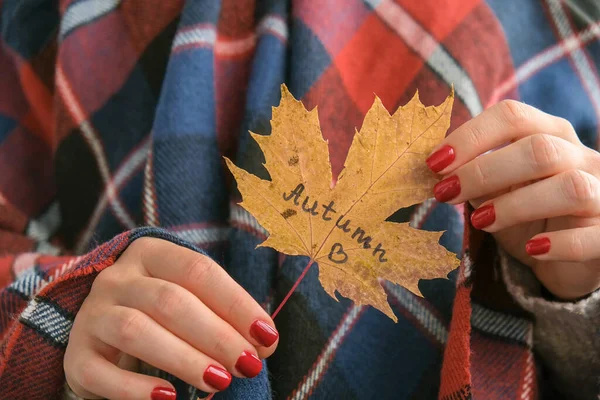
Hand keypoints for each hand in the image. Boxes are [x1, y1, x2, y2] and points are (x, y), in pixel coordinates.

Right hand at [64, 238, 278, 398]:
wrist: (104, 332)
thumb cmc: (163, 314)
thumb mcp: (191, 299)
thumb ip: (224, 314)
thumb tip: (264, 342)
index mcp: (151, 254)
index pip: (199, 271)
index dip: (236, 304)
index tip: (267, 336)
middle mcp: (117, 277)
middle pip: (170, 301)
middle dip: (216, 335)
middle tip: (248, 364)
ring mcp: (92, 314)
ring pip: (136, 331)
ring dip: (184, 358)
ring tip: (219, 381)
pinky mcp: (76, 355)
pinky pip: (101, 372)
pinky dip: (135, 389)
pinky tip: (168, 397)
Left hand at [426, 100, 599, 299]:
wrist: (568, 259)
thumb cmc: (526, 216)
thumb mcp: (494, 192)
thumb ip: (471, 175)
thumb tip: (432, 169)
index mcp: (548, 134)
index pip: (512, 116)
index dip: (470, 136)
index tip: (434, 163)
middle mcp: (581, 157)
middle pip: (539, 149)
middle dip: (483, 171)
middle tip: (445, 193)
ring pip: (569, 187)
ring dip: (516, 205)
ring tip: (482, 222)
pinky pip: (593, 236)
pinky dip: (561, 243)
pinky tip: (533, 249)